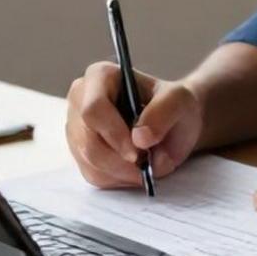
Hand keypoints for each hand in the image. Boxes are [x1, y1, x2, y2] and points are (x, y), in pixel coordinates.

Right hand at [65, 61, 203, 188]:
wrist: (173, 122)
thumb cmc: (172, 105)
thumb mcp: (179, 101)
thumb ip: (163, 113)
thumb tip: (140, 137)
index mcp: (100, 76)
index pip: (93, 108)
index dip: (114, 134)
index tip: (139, 153)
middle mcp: (80, 100)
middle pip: (87, 141)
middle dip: (120, 160)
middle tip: (148, 165)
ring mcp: (76, 128)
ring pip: (89, 162)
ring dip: (122, 172)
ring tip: (148, 164)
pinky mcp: (80, 153)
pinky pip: (93, 175)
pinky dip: (118, 179)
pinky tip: (136, 169)